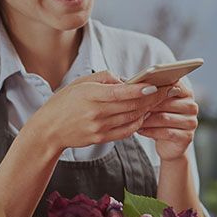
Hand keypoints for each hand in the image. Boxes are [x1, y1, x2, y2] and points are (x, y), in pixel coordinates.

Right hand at [26, 71, 173, 155]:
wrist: (48, 130)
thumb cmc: (64, 102)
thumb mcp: (80, 83)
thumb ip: (105, 78)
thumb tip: (127, 80)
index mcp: (90, 96)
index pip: (120, 93)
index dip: (140, 90)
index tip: (155, 85)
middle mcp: (96, 113)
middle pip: (131, 106)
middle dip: (152, 98)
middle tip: (167, 90)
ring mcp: (100, 128)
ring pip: (132, 118)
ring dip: (149, 109)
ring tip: (160, 100)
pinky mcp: (102, 138)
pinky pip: (127, 131)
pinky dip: (139, 122)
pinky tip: (145, 113)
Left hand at [136, 80, 198, 160]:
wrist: (169, 145)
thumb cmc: (159, 119)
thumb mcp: (155, 105)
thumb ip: (148, 92)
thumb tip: (125, 81)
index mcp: (186, 93)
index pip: (173, 83)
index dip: (156, 86)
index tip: (140, 88)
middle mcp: (192, 106)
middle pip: (167, 101)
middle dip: (147, 104)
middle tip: (131, 106)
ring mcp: (191, 122)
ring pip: (164, 118)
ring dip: (146, 119)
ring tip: (133, 119)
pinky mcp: (187, 137)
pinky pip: (166, 132)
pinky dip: (150, 131)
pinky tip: (140, 130)